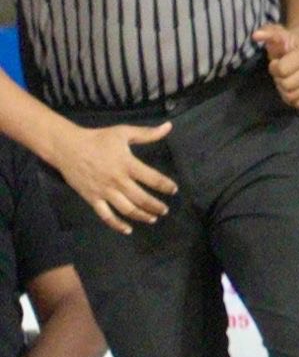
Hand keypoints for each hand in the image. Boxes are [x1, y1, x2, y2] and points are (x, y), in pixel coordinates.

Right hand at [55, 120, 175, 233]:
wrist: (67, 146)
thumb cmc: (98, 139)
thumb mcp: (123, 132)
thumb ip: (147, 133)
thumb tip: (169, 127)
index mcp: (127, 164)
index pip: (152, 178)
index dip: (165, 186)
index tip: (174, 190)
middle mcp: (117, 180)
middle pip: (141, 198)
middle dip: (156, 206)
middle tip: (164, 210)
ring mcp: (104, 191)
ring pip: (127, 209)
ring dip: (142, 216)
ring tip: (152, 218)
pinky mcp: (92, 198)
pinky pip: (106, 215)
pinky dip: (117, 225)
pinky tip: (128, 229)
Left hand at [253, 23, 298, 108]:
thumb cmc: (287, 44)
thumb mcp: (277, 34)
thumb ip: (267, 33)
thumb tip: (256, 35)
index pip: (282, 70)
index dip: (274, 67)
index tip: (278, 61)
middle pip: (287, 85)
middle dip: (279, 79)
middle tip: (282, 71)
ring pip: (291, 96)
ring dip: (284, 89)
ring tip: (287, 78)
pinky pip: (298, 104)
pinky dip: (291, 97)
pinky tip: (293, 87)